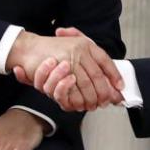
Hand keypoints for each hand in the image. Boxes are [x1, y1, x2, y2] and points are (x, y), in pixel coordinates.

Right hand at [7, 28, 123, 111]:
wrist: (29, 47)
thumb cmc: (52, 48)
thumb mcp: (72, 45)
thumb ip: (89, 59)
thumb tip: (108, 78)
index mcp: (85, 44)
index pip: (105, 60)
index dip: (114, 74)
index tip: (120, 86)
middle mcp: (80, 50)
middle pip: (98, 75)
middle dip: (104, 91)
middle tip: (107, 101)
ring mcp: (70, 59)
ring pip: (87, 84)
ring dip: (91, 98)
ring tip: (94, 105)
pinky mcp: (58, 71)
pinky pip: (72, 88)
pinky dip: (77, 98)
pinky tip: (80, 103)